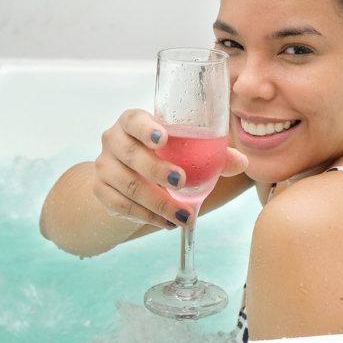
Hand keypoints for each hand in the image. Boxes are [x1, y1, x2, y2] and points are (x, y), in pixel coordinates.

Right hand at [92, 109, 247, 227]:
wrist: (127, 172)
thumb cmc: (164, 153)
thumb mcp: (184, 148)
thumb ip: (213, 152)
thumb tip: (241, 161)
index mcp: (133, 121)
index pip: (133, 119)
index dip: (146, 128)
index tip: (164, 139)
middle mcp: (113, 139)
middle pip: (129, 153)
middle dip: (156, 170)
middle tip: (182, 182)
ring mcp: (104, 165)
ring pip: (126, 184)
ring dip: (156, 202)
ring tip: (183, 216)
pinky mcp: (100, 190)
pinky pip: (120, 206)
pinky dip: (146, 217)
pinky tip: (166, 223)